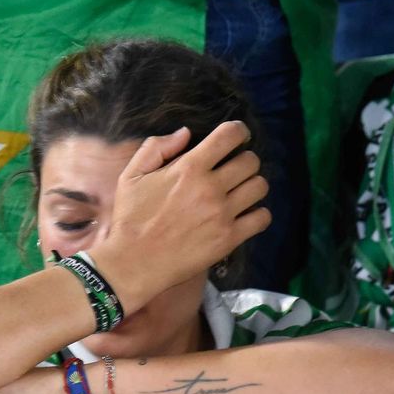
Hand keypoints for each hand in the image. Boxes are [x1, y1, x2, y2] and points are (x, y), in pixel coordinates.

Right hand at [88, 121, 270, 310]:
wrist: (134, 262)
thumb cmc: (131, 218)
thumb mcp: (131, 175)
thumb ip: (156, 147)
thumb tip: (185, 133)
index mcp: (188, 168)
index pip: (230, 136)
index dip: (239, 131)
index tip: (239, 136)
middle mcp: (210, 188)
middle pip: (251, 161)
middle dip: (244, 160)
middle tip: (234, 169)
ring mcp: (222, 215)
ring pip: (260, 187)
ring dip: (252, 185)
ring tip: (240, 192)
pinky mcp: (228, 239)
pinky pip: (262, 218)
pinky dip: (258, 214)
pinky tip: (244, 215)